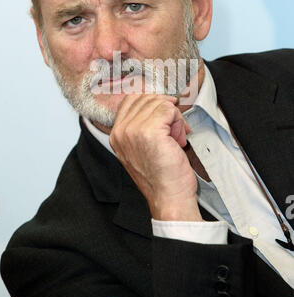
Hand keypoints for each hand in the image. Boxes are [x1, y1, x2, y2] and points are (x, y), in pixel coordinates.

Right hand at [109, 94, 202, 220]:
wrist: (169, 198)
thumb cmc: (162, 176)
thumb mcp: (142, 148)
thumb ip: (142, 125)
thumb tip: (160, 102)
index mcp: (116, 134)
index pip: (131, 99)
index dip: (153, 102)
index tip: (167, 114)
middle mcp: (121, 131)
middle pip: (146, 98)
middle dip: (165, 110)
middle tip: (174, 131)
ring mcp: (133, 130)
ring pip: (159, 103)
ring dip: (174, 118)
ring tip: (176, 138)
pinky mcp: (149, 131)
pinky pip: (169, 109)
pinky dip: (179, 121)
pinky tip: (179, 139)